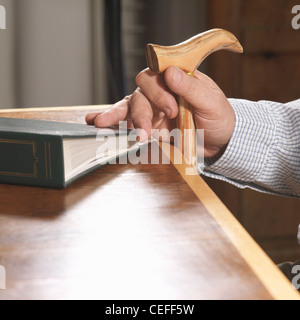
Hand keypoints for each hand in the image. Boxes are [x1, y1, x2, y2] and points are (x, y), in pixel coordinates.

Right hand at [86, 66, 235, 158]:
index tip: (170, 109)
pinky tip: (95, 121)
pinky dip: (111, 120)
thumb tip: (171, 72)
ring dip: (117, 116)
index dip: (158, 91)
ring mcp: (153, 109)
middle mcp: (162, 92)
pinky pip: (127, 121)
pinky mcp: (149, 126)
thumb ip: (192, 88)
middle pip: (140, 92)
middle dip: (140, 112)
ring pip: (129, 106)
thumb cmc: (219, 119)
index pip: (158, 74)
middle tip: (145, 130)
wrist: (219, 143)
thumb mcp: (212, 103)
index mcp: (177, 80)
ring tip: (101, 124)